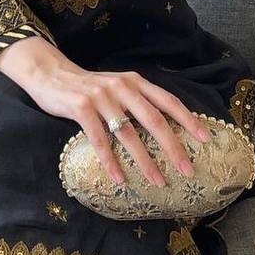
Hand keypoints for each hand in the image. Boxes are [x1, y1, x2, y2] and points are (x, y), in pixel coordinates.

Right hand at [0, 37, 210, 186]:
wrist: (49, 73)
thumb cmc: (87, 87)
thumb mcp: (117, 87)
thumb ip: (137, 100)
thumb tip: (165, 127)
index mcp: (135, 82)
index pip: (168, 101)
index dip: (188, 120)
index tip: (205, 139)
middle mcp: (122, 87)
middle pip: (154, 120)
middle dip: (173, 147)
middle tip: (187, 170)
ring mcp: (101, 97)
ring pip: (129, 133)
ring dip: (145, 160)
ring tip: (157, 181)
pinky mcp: (81, 108)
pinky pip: (100, 139)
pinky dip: (111, 161)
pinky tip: (119, 178)